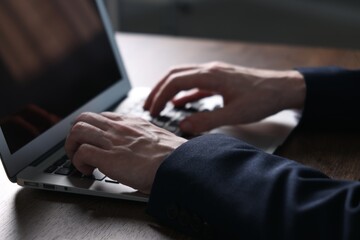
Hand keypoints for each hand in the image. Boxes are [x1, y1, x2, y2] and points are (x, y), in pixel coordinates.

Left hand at [65, 112, 186, 193]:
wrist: (178, 164)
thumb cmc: (172, 155)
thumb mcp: (157, 138)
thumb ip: (144, 137)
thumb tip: (142, 147)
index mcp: (131, 122)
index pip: (102, 116)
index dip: (91, 128)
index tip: (92, 139)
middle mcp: (118, 128)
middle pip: (83, 118)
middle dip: (75, 134)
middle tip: (79, 148)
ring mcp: (112, 141)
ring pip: (77, 131)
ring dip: (72, 146)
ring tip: (78, 160)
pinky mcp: (108, 158)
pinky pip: (81, 153)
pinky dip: (78, 163)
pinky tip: (88, 171)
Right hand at [144, 62, 304, 133]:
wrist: (282, 89)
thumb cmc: (262, 99)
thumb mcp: (234, 115)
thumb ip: (207, 121)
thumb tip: (184, 126)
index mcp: (211, 76)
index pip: (176, 82)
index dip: (160, 96)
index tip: (152, 110)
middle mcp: (210, 70)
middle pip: (175, 75)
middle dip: (159, 90)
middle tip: (148, 106)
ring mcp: (215, 74)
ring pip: (184, 77)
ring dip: (169, 90)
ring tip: (159, 104)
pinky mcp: (220, 80)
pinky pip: (196, 84)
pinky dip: (184, 93)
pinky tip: (180, 103)